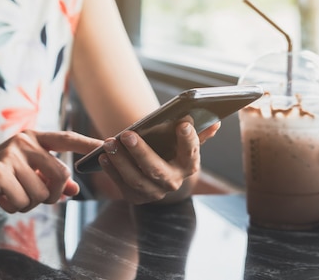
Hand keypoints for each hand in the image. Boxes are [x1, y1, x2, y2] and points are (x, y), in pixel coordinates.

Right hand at [0, 130, 101, 212]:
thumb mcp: (25, 176)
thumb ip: (49, 179)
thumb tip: (74, 190)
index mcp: (32, 138)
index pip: (66, 138)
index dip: (88, 143)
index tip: (109, 143)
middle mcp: (23, 141)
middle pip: (59, 174)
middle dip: (51, 195)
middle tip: (32, 198)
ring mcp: (11, 154)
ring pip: (40, 192)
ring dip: (27, 203)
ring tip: (9, 195)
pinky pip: (22, 200)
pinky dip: (12, 207)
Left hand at [97, 121, 220, 203]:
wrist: (157, 174)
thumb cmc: (170, 150)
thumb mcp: (183, 142)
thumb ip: (198, 133)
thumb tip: (215, 122)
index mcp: (189, 165)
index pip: (191, 152)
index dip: (189, 139)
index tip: (182, 123)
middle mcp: (173, 182)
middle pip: (156, 169)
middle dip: (140, 152)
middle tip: (127, 134)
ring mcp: (154, 193)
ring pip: (135, 178)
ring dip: (120, 160)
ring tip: (109, 142)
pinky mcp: (136, 198)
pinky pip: (122, 185)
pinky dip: (111, 170)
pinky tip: (102, 156)